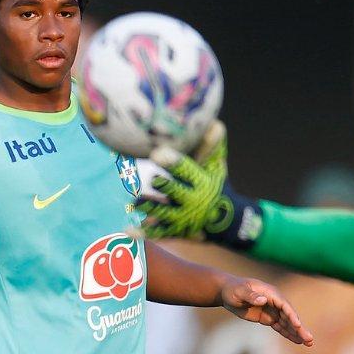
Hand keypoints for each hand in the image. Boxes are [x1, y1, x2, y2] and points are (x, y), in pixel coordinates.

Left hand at [138, 121, 230, 239]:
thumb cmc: (217, 185)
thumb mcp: (217, 166)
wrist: (227, 220)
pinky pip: (157, 232)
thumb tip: (212, 121)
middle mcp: (191, 199)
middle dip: (165, 186)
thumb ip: (212, 144)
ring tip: (135, 202)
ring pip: (163, 212)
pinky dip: (142, 232)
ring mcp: (182, 217)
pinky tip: (127, 229)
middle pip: (175, 191)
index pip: (186, 169)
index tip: (158, 153)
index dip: (173, 162)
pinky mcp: (175, 230)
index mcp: (201, 181)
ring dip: (149, 207)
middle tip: (152, 179)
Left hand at [220, 277, 313, 346]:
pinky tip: (297, 341)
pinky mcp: (268, 318)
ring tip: (309, 343)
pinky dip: (288, 334)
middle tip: (310, 339)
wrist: (227, 292)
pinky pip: (280, 327)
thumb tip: (263, 300)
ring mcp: (272, 310)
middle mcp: (275, 301)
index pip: (284, 305)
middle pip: (290, 316)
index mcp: (271, 293)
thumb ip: (251, 295)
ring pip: (287, 323)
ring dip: (297, 333)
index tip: (298, 325)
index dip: (291, 315)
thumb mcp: (239, 291)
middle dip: (299, 328)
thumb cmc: (233, 289)